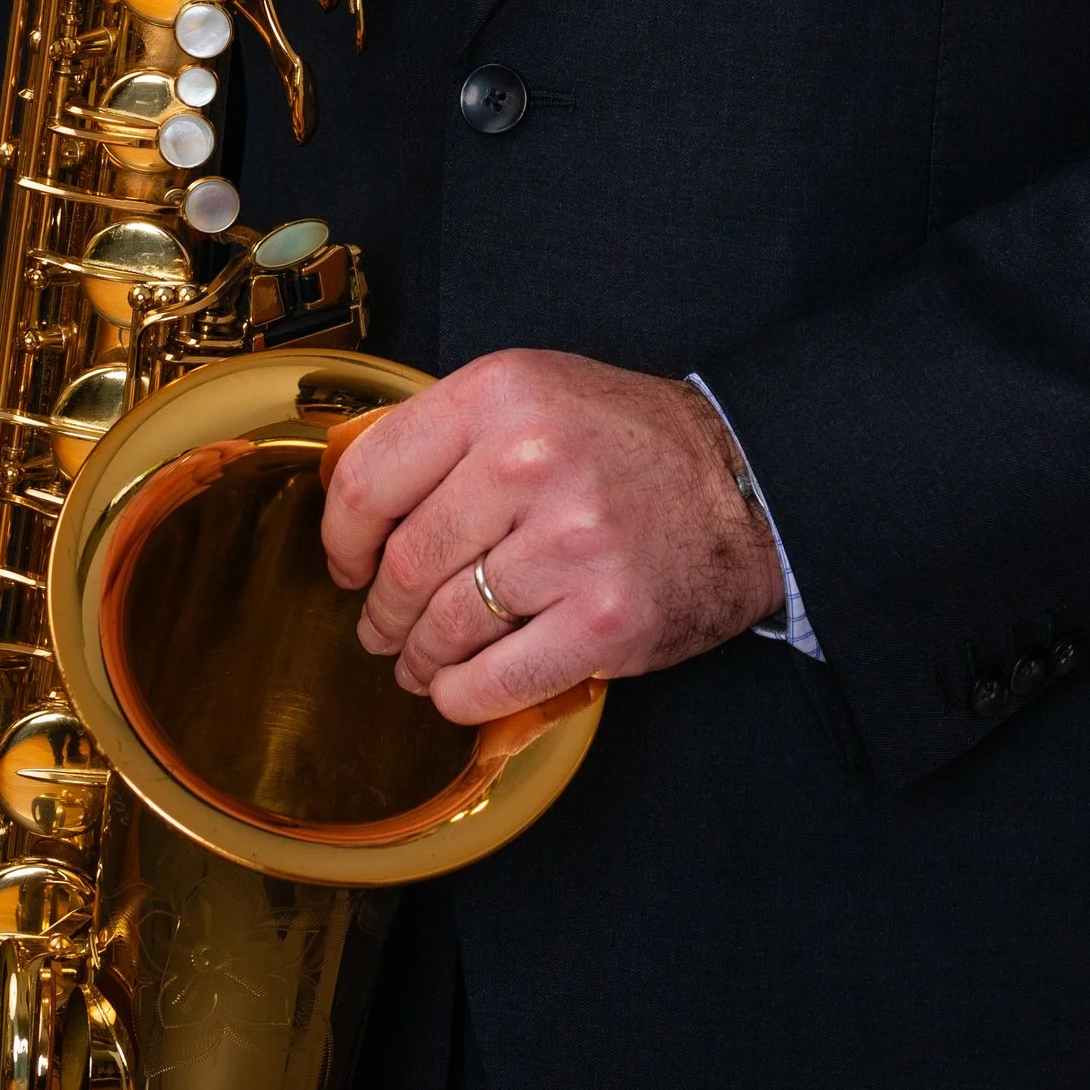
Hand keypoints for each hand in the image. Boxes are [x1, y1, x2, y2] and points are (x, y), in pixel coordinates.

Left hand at [321, 351, 784, 723]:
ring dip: (419, 659)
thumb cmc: (632, 443)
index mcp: (502, 393)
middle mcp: (531, 460)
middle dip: (381, 611)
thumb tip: (359, 507)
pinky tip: (461, 688)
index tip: (347, 563)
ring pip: (444, 627)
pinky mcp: (604, 620)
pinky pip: (494, 681)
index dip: (342, 536)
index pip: (372, 477)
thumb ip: (453, 433)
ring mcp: (571, 543)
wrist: (747, 485)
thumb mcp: (537, 393)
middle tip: (384, 627)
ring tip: (423, 661)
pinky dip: (461, 696)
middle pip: (406, 563)